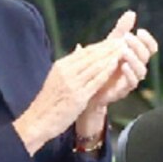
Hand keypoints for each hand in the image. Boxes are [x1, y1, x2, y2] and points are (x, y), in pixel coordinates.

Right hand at [13, 39, 124, 153]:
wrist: (38, 121)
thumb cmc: (49, 102)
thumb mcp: (56, 78)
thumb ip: (70, 65)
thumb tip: (80, 49)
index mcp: (61, 65)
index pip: (85, 52)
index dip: (101, 45)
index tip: (114, 41)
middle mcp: (66, 71)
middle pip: (91, 56)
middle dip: (109, 47)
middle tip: (124, 40)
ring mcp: (72, 83)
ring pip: (94, 66)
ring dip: (110, 56)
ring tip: (123, 50)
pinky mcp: (77, 96)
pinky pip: (95, 81)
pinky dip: (106, 71)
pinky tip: (115, 65)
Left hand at [87, 11, 158, 109]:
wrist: (90, 87)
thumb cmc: (103, 64)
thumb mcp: (110, 44)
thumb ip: (121, 30)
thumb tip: (131, 13)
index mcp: (136, 56)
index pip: (150, 47)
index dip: (148, 39)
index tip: (139, 30)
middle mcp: (137, 67)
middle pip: (146, 56)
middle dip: (138, 45)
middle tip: (127, 37)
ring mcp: (132, 79)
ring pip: (141, 70)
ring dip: (134, 59)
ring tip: (124, 51)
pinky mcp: (124, 90)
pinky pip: (132, 82)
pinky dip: (129, 74)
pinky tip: (123, 66)